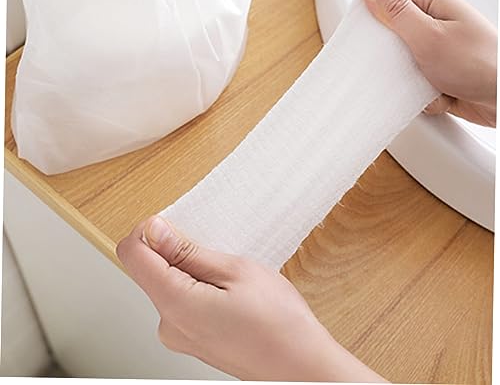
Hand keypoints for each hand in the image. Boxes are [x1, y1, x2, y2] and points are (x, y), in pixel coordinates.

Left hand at [116, 215, 386, 381]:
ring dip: (192, 271)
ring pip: (169, 285)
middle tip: (219, 257)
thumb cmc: (279, 323)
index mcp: (175, 303)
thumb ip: (187, 252)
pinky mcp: (192, 340)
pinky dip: (198, 288)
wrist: (302, 368)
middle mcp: (168, 324)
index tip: (173, 226)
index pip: (132, 254)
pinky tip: (230, 294)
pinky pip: (182, 302)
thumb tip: (154, 231)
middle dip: (177, 252)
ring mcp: (179, 336)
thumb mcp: (236, 271)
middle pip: (150, 270)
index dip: (148, 232)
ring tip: (231, 280)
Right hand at [362, 0, 496, 126]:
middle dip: (391, 53)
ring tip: (424, 79)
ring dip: (407, 77)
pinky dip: (420, 92)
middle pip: (391, 32)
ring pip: (399, 62)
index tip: (370, 31)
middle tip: (401, 60)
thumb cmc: (479, 64)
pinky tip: (435, 91)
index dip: (374, 14)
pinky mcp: (436, 72)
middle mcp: (434, 22)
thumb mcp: (428, 36)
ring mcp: (435, 49)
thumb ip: (397, 12)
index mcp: (433, 2)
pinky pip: (411, 81)